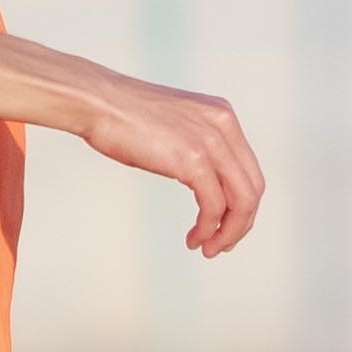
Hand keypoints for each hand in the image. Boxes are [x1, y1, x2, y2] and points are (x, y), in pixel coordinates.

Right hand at [78, 77, 262, 255]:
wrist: (97, 102)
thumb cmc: (124, 116)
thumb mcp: (175, 127)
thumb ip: (196, 147)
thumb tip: (202, 181)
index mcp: (223, 117)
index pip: (250, 170)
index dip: (242, 205)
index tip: (225, 225)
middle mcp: (224, 126)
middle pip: (253, 188)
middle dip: (240, 224)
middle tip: (221, 245)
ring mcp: (210, 141)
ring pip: (241, 200)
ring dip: (228, 232)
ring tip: (208, 248)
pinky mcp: (192, 159)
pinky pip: (214, 205)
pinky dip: (208, 228)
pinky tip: (194, 238)